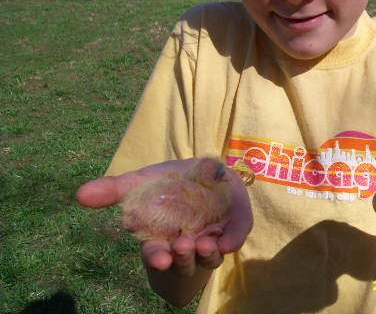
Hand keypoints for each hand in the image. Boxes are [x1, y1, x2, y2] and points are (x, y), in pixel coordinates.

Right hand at [76, 159, 252, 275]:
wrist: (208, 174)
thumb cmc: (170, 183)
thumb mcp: (140, 182)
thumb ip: (114, 189)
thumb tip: (80, 194)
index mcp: (163, 238)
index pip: (156, 254)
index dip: (156, 258)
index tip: (158, 258)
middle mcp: (187, 245)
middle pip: (183, 262)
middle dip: (182, 259)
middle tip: (181, 246)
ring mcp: (212, 239)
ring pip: (209, 257)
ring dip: (206, 254)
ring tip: (203, 243)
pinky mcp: (234, 228)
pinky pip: (235, 237)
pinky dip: (233, 240)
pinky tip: (229, 241)